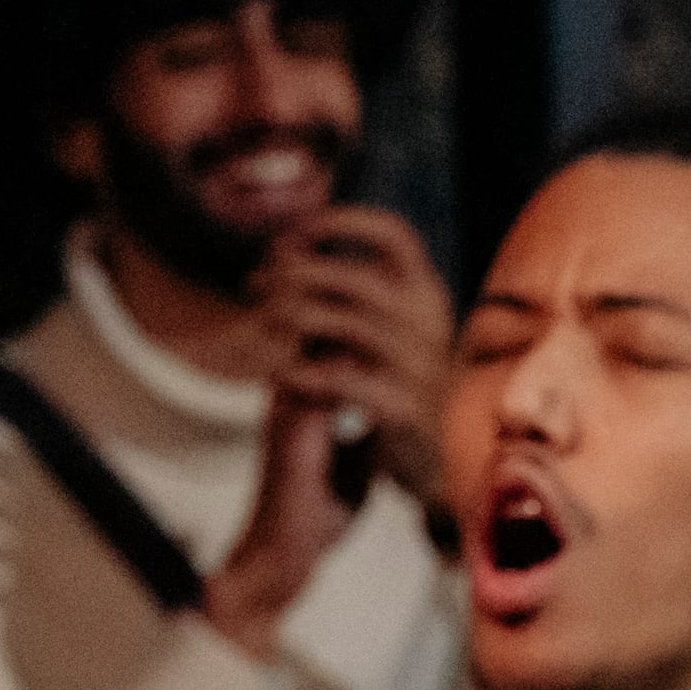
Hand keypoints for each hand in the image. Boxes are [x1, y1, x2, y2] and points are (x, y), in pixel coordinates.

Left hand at [258, 204, 453, 509]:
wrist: (436, 466)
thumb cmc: (395, 392)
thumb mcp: (383, 334)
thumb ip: (347, 296)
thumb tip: (287, 253)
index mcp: (427, 297)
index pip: (394, 236)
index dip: (341, 222)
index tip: (293, 235)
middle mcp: (430, 325)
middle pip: (355, 277)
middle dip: (295, 273)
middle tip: (254, 282)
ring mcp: (420, 368)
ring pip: (344, 323)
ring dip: (290, 316)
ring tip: (261, 321)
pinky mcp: (404, 410)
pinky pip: (342, 380)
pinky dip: (301, 373)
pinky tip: (277, 374)